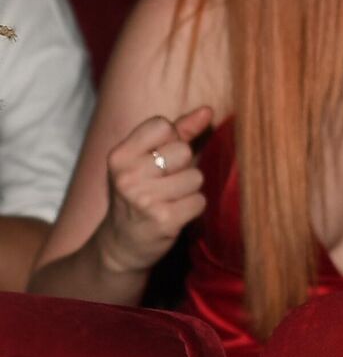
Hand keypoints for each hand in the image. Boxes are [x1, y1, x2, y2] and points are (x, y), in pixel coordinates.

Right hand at [95, 106, 212, 272]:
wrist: (121, 245)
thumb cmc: (140, 195)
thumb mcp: (147, 161)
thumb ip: (179, 132)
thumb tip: (208, 110)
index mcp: (120, 155)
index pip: (163, 125)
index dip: (171, 140)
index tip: (159, 159)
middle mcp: (127, 175)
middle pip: (183, 151)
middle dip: (183, 167)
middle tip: (165, 185)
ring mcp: (143, 199)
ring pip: (195, 178)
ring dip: (189, 190)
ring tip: (170, 200)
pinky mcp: (163, 220)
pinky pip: (199, 202)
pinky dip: (193, 209)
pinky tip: (175, 215)